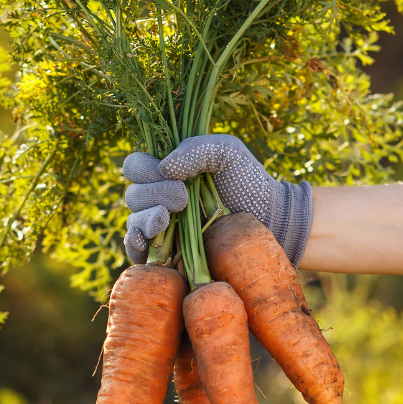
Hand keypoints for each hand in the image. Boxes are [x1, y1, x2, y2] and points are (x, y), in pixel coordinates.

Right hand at [122, 134, 312, 265]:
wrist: (270, 220)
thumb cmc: (248, 181)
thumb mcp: (227, 152)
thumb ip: (197, 148)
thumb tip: (164, 167)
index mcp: (166, 171)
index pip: (135, 166)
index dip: (145, 169)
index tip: (173, 174)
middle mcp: (158, 198)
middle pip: (133, 195)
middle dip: (154, 194)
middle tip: (183, 198)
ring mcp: (161, 227)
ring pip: (133, 222)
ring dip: (145, 219)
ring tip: (166, 218)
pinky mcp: (166, 254)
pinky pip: (137, 251)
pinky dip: (135, 246)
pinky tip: (145, 242)